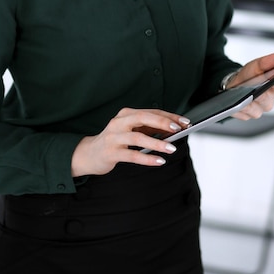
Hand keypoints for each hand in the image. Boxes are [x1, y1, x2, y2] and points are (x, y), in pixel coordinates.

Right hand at [71, 107, 189, 176]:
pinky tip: (159, 161)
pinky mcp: (111, 153)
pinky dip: (147, 158)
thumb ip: (148, 128)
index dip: (168, 116)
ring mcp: (114, 137)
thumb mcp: (131, 131)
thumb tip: (172, 129)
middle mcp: (119, 122)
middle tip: (178, 128)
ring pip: (138, 137)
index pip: (151, 112)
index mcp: (126, 114)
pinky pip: (132, 155)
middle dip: (162, 122)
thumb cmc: (115, 141)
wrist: (89, 154)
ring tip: (172, 148)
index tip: (184, 122)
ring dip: (157, 142)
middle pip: (143, 118)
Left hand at [226, 52, 273, 119]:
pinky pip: (242, 112)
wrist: (234, 85)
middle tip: (257, 89)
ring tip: (243, 97)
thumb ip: (265, 62)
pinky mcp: (245, 116)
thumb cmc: (248, 77)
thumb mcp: (254, 67)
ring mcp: (257, 111)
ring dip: (248, 102)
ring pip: (254, 109)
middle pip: (266, 100)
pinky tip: (235, 103)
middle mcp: (267, 103)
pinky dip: (238, 107)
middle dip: (261, 94)